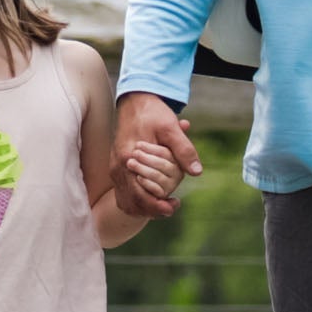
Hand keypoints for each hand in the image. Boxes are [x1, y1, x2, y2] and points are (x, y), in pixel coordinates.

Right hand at [113, 92, 200, 216]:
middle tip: (172, 207)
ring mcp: (116, 168)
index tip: (173, 206)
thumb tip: (196, 171)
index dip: (157, 206)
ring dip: (144, 207)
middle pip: (132, 202)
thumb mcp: (171, 127)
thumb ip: (184, 149)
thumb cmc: (153, 113)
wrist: (135, 102)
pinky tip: (152, 198)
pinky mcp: (117, 167)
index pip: (140, 194)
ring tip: (164, 206)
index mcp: (129, 158)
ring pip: (126, 200)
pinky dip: (136, 200)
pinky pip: (123, 193)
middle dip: (153, 210)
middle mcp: (119, 167)